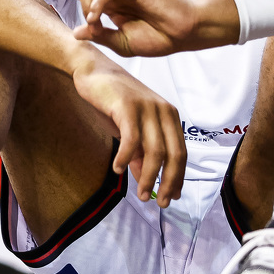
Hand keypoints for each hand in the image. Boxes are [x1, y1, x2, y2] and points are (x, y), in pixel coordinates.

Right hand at [70, 52, 185, 205]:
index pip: (181, 153)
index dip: (177, 178)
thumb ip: (139, 151)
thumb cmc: (112, 101)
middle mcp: (164, 111)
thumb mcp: (130, 129)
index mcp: (170, 116)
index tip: (171, 197)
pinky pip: (132, 139)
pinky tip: (118, 170)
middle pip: (174, 155)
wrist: (93, 71)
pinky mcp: (128, 106)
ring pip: (155, 151)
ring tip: (140, 193)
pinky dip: (125, 158)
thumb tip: (144, 177)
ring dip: (148, 177)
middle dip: (168, 182)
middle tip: (158, 202)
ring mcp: (147, 108)